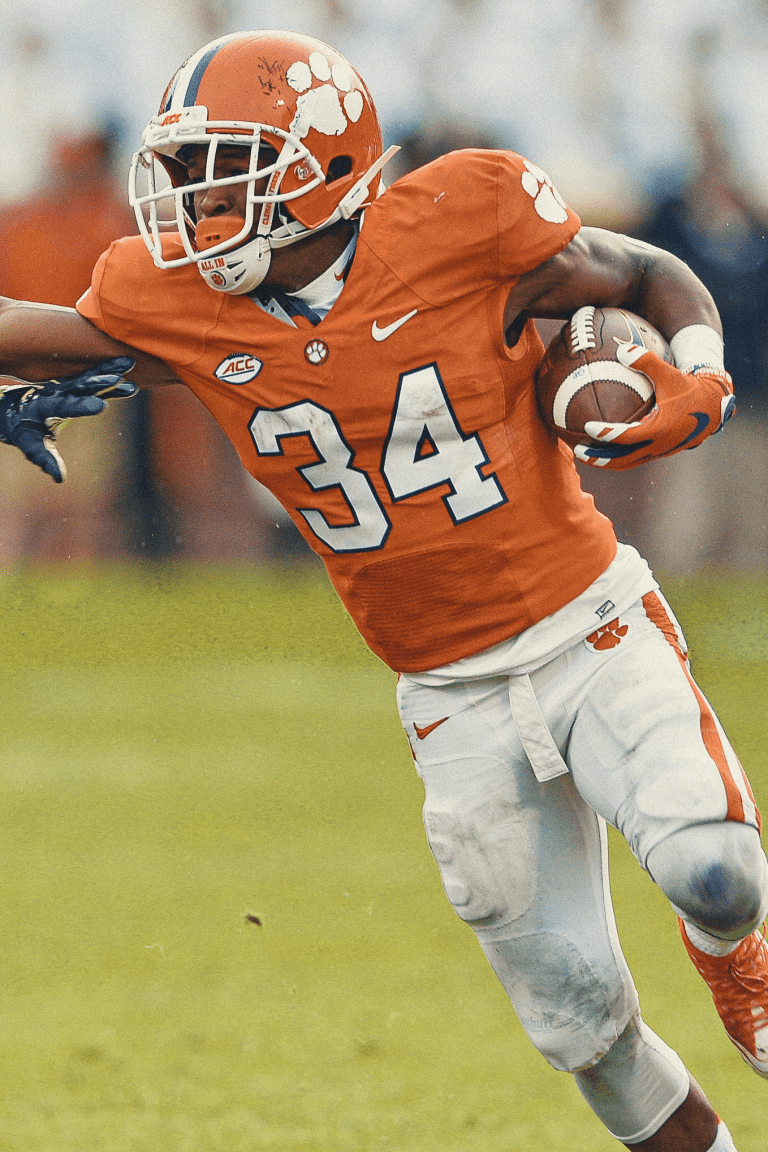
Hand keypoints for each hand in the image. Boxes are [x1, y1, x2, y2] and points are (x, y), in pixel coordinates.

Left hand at [0, 357, 136, 481]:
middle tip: (118, 379)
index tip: (102, 406)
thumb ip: (45, 459)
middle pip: (78, 385)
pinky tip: (129, 365)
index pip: (64, 405)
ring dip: (108, 370)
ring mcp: (66, 385)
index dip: (82, 406)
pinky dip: (109, 370)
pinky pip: (94, 376)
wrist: (14, 408)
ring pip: (88, 375)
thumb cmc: (24, 431)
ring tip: (129, 363)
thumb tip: (59, 478)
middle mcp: (56, 391)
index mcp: (44, 406)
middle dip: (97, 382)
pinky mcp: (75, 383)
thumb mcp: (32, 447)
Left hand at [573, 343, 734, 470]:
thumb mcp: (669, 372)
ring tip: (585, 456)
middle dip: (598, 459)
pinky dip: (617, 457)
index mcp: (660, 428)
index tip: (587, 427)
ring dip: (606, 462)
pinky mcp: (659, 453)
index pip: (627, 436)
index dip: (607, 433)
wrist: (713, 407)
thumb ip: (646, 360)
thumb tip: (622, 349)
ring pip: (627, 463)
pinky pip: (634, 459)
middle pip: (622, 460)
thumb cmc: (689, 387)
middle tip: (577, 451)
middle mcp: (659, 445)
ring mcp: (659, 452)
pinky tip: (603, 447)